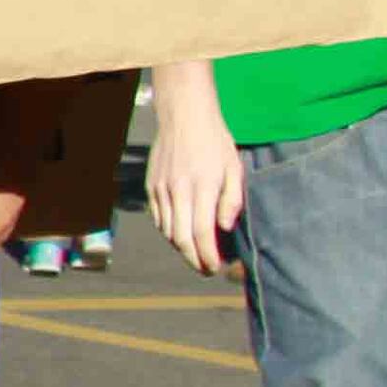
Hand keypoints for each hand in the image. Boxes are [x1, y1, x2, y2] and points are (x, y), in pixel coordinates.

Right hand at [143, 64, 243, 276]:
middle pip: (181, 238)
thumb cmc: (215, 142)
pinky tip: (182, 232)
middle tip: (205, 269)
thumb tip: (225, 227)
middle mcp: (178, 190)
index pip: (201, 232)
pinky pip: (159, 218)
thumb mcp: (234, 167)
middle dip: (194, 260)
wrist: (183, 116)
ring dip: (182, 247)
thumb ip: (232, 199)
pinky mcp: (151, 186)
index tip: (216, 267)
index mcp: (202, 186)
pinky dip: (169, 231)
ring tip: (196, 253)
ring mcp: (161, 189)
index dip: (208, 256)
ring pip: (168, 231)